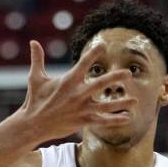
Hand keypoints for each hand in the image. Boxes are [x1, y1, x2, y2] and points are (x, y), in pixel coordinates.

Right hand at [13, 41, 137, 142]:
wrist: (33, 124)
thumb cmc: (34, 100)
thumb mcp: (35, 78)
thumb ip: (37, 59)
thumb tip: (33, 41)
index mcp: (68, 81)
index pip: (83, 64)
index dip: (93, 53)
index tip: (103, 45)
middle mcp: (77, 94)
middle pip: (100, 84)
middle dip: (115, 78)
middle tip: (127, 73)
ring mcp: (81, 109)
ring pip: (106, 106)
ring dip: (121, 103)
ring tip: (135, 101)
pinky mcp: (83, 121)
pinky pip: (103, 121)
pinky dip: (116, 120)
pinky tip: (127, 118)